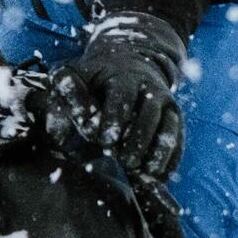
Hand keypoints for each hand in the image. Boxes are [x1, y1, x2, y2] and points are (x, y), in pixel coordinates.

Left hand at [46, 14, 188, 179]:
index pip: (122, 98)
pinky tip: (158, 177)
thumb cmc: (95, 77)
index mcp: (123, 76)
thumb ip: (64, 96)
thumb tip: (58, 130)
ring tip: (143, 172)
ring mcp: (166, 102)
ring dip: (158, 153)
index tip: (104, 141)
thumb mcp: (77, 75)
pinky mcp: (175, 118)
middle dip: (138, 140)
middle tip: (125, 161)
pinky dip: (171, 159)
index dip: (114, 120)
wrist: (129, 60)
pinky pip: (179, 139)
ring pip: (169, 127)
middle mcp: (150, 87)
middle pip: (150, 114)